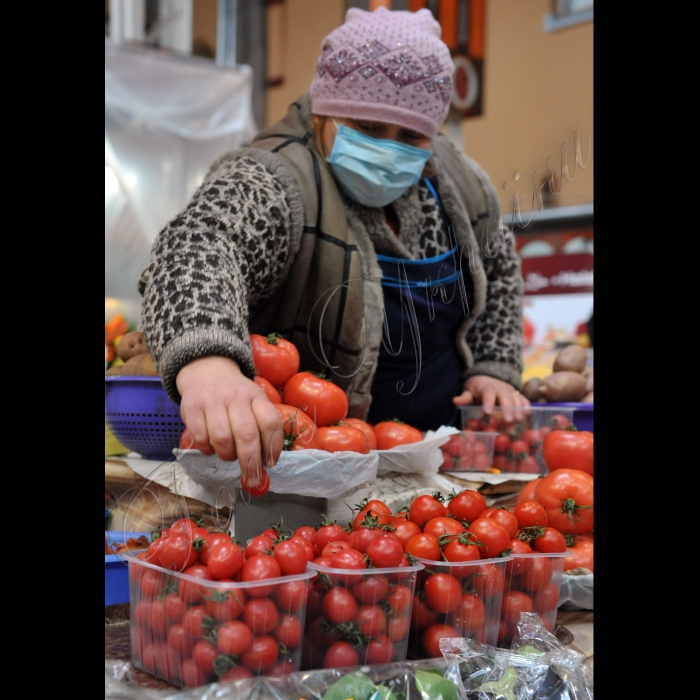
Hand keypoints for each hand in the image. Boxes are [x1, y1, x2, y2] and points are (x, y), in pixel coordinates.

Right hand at [176, 356, 283, 487]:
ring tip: (228, 454)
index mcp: (256, 396)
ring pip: (222, 438)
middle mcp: (236, 397)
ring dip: (227, 455)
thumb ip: (261, 428)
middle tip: (252, 479)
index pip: (270, 422)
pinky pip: (200, 438)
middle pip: (246, 434)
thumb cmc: (236, 396)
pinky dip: (207, 449)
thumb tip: (265, 464)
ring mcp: (213, 401)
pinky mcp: (192, 408)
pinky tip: (211, 447)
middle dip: (250, 463)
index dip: (272, 446)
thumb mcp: (254, 401)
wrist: (207, 371)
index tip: (271, 463)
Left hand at [453, 375, 529, 419]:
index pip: (487, 394)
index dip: (488, 403)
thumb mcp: (469, 390)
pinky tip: (528, 414)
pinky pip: (523, 399)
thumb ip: (464, 397)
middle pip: (505, 398)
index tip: (487, 412)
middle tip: (508, 420)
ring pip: (516, 398)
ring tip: (519, 420)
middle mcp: (500, 389)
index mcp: (487, 388)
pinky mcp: (517, 394)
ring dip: (518, 409)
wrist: (489, 377)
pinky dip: (526, 405)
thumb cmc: (477, 389)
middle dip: (507, 409)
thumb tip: (455, 401)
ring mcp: (510, 391)